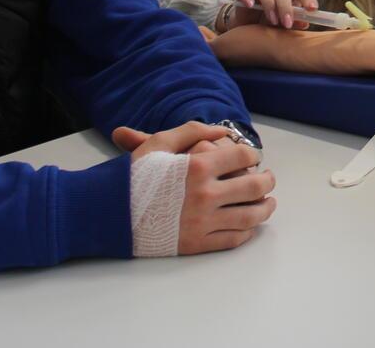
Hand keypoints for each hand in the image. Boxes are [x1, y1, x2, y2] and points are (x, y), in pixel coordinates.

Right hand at [113, 121, 276, 253]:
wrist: (106, 215)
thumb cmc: (132, 177)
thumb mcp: (158, 144)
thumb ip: (192, 131)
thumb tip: (221, 130)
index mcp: (197, 167)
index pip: (242, 158)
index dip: (253, 155)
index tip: (253, 158)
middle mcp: (204, 196)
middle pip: (254, 187)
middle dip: (267, 181)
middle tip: (268, 178)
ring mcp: (202, 223)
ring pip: (250, 217)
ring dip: (265, 208)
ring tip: (268, 202)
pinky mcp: (196, 245)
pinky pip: (233, 239)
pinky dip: (247, 231)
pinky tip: (249, 224)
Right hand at [226, 0, 317, 29]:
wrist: (252, 19)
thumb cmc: (276, 15)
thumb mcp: (288, 19)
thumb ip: (296, 20)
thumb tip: (305, 23)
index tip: (312, 9)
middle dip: (285, 6)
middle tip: (288, 23)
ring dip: (269, 3)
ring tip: (273, 20)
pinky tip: (250, 5)